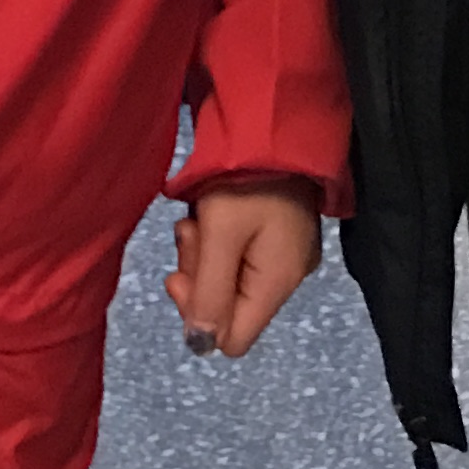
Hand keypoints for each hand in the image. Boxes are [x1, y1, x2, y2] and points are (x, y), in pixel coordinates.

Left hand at [166, 179, 321, 358]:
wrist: (274, 122)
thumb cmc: (245, 179)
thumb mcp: (219, 233)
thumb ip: (208, 293)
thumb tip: (200, 345)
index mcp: (278, 283)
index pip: (233, 340)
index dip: (200, 317)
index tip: (180, 275)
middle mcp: (288, 277)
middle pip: (228, 310)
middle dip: (198, 277)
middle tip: (190, 234)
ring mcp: (286, 255)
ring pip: (230, 282)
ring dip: (203, 254)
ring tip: (199, 217)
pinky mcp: (280, 235)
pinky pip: (241, 258)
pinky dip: (219, 241)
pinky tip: (212, 212)